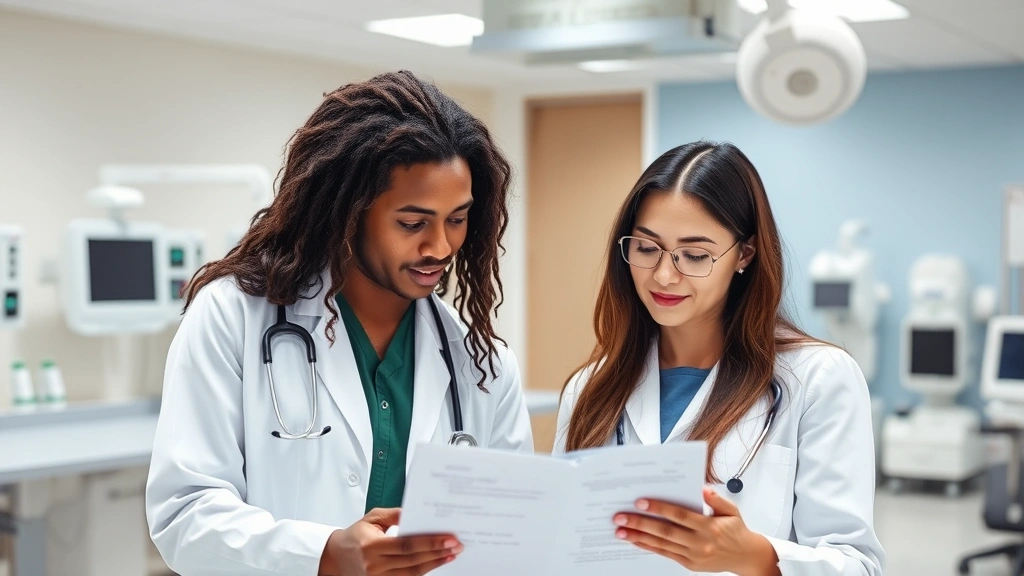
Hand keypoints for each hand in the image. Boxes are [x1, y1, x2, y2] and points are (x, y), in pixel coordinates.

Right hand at [319, 508, 462, 575]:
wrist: (335, 557)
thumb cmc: (355, 535)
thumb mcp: (372, 518)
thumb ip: (395, 515)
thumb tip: (416, 515)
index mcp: (370, 546)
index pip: (406, 545)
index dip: (429, 542)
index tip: (448, 538)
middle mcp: (373, 565)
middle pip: (412, 560)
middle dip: (437, 552)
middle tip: (456, 545)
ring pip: (412, 573)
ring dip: (434, 563)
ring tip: (450, 554)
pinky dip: (423, 571)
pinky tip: (435, 563)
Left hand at [613, 487, 779, 575]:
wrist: (746, 557)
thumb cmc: (737, 530)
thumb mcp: (731, 510)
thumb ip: (716, 499)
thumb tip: (701, 487)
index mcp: (709, 526)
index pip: (680, 515)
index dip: (659, 508)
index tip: (640, 501)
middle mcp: (700, 542)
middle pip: (665, 531)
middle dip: (640, 523)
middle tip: (620, 517)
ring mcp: (694, 555)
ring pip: (662, 545)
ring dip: (639, 537)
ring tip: (620, 531)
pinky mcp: (689, 565)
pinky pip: (666, 554)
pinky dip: (649, 547)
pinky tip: (636, 541)